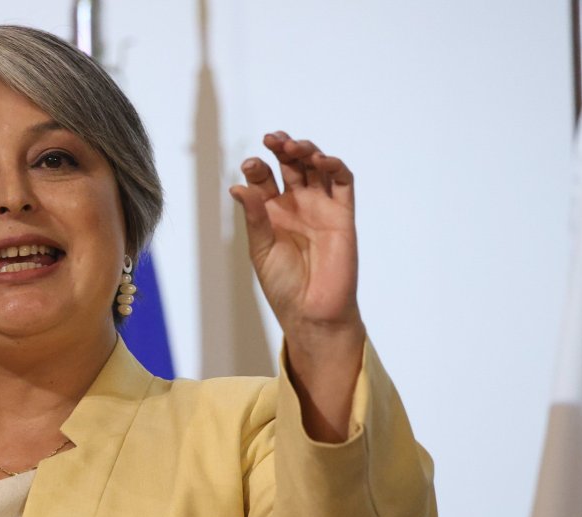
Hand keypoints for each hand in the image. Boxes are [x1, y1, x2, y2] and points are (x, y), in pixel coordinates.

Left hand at [229, 131, 359, 333]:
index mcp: (272, 212)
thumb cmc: (284, 285)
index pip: (264, 179)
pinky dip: (335, 165)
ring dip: (306, 151)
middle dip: (282, 148)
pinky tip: (320, 159)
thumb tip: (238, 187)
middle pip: (291, 166)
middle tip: (272, 139)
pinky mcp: (343, 215)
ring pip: (316, 167)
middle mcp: (297, 205)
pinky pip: (343, 183)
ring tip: (292, 146)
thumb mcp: (261, 249)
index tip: (250, 165)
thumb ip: (255, 218)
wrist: (312, 311)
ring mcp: (321, 208)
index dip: (257, 167)